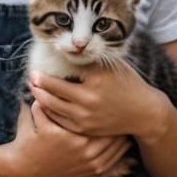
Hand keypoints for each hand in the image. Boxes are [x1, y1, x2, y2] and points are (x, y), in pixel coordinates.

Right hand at [7, 100, 131, 176]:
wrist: (24, 170)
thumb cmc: (28, 142)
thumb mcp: (35, 118)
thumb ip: (43, 99)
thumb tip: (48, 78)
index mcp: (72, 136)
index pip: (96, 116)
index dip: (106, 104)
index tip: (114, 92)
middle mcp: (84, 151)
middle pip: (110, 131)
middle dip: (119, 119)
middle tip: (129, 103)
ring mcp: (90, 163)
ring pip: (115, 145)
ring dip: (123, 132)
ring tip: (132, 119)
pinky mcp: (92, 171)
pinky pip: (114, 158)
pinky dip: (121, 149)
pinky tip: (126, 138)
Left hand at [28, 63, 169, 139]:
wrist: (144, 113)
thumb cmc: (128, 84)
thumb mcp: (113, 66)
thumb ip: (91, 59)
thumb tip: (68, 48)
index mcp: (96, 78)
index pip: (66, 69)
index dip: (52, 65)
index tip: (40, 61)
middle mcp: (89, 98)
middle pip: (54, 88)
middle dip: (39, 81)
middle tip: (32, 75)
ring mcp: (86, 116)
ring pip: (53, 105)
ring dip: (40, 96)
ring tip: (33, 88)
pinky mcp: (85, 128)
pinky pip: (60, 120)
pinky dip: (49, 111)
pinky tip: (44, 104)